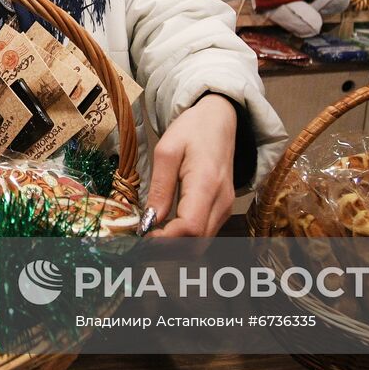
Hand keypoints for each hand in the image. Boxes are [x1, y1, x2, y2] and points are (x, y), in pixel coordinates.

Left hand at [147, 94, 237, 236]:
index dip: (165, 239)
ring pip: (202, 244)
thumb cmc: (192, 130)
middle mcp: (221, 201)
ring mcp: (225, 208)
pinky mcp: (223, 210)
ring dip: (176, 247)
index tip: (143, 235)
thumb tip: (150, 221)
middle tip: (143, 239)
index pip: (190, 227)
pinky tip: (167, 229)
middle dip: (169, 249)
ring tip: (152, 234)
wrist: (220, 120)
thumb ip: (160, 188)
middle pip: (197, 244)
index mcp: (206, 183)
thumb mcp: (167, 151)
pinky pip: (205, 235)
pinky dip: (185, 239)